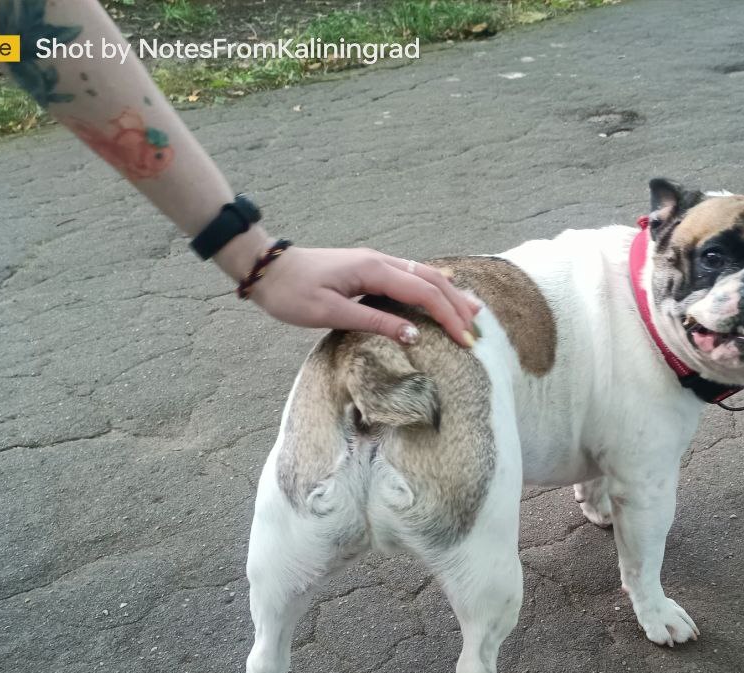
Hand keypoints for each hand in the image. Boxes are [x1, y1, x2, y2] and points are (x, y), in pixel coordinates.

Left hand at [245, 244, 479, 346]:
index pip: (424, 293)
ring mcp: (374, 262)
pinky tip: (440, 292)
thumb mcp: (331, 313)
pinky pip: (408, 276)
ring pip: (422, 275)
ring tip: (471, 310)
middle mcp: (379, 261)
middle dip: (456, 305)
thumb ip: (374, 323)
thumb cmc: (292, 293)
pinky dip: (430, 288)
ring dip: (448, 294)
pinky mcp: (368, 268)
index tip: (465, 340)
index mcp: (373, 270)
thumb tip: (414, 335)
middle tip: (477, 330)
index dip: (448, 317)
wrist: (266, 268)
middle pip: (430, 280)